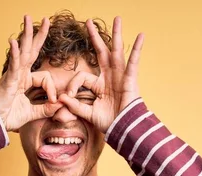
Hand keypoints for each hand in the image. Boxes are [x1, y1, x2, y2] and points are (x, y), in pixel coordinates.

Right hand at [0, 15, 63, 131]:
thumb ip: (47, 109)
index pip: (45, 77)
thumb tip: (61, 104)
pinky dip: (15, 54)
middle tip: (47, 19)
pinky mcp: (7, 80)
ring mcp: (13, 75)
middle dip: (39, 35)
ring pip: (23, 52)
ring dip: (26, 35)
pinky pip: (13, 65)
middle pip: (32, 51)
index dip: (52, 89)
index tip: (54, 101)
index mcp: (26, 81)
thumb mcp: (33, 113)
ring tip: (27, 18)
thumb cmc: (9, 116)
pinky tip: (14, 42)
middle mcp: (20, 74)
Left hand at [58, 16, 144, 132]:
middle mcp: (109, 77)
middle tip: (88, 22)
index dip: (73, 86)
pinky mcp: (130, 79)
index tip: (67, 97)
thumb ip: (75, 106)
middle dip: (94, 37)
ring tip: (117, 19)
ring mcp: (120, 76)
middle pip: (101, 52)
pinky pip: (134, 62)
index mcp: (99, 85)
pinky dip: (137, 49)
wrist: (124, 129)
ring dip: (117, 34)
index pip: (81, 77)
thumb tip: (60, 98)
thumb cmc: (109, 122)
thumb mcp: (88, 113)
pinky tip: (141, 35)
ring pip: (117, 51)